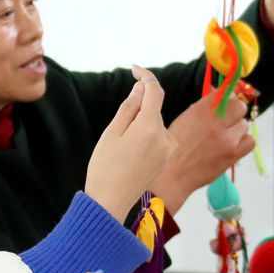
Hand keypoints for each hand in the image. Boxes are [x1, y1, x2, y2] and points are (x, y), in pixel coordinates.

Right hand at [85, 66, 174, 217]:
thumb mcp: (112, 132)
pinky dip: (145, 136)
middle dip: (137, 107)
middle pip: (153, 108)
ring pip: (155, 124)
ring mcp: (168, 149)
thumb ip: (129, 107)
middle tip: (115, 128)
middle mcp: (165, 137)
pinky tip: (129, 154)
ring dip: (140, 124)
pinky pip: (157, 137)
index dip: (145, 76)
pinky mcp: (165, 159)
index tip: (134, 69)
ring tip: (120, 147)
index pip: (155, 90)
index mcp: (150, 127)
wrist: (111, 202)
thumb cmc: (105, 168)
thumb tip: (141, 89)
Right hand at [151, 90, 254, 211]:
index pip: (226, 93)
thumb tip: (217, 91)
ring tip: (225, 137)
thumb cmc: (175, 146)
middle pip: (239, 107)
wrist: (173, 173)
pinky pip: (250, 141)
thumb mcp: (185, 119)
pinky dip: (243, 142)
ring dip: (237, 129)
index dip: (227, 98)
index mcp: (201, 110)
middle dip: (235, 112)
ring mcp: (227, 139)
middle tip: (227, 120)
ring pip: (244, 125)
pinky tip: (232, 145)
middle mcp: (216, 122)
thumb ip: (204, 106)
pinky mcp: (233, 154)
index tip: (225, 104)